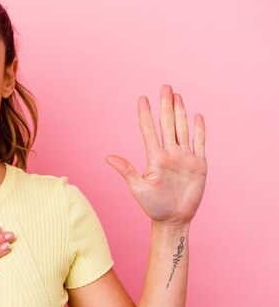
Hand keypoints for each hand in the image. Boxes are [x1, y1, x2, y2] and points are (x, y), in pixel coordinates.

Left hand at [105, 85, 206, 224]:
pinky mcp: (198, 165)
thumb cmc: (153, 206)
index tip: (142, 98)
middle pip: (167, 124)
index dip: (145, 114)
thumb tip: (107, 156)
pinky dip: (198, 130)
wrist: (173, 220)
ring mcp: (185, 158)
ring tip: (177, 95)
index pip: (149, 130)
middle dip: (166, 105)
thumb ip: (126, 170)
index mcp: (154, 158)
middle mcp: (170, 154)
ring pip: (182, 129)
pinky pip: (199, 143)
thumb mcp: (137, 188)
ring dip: (180, 112)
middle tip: (165, 86)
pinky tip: (196, 116)